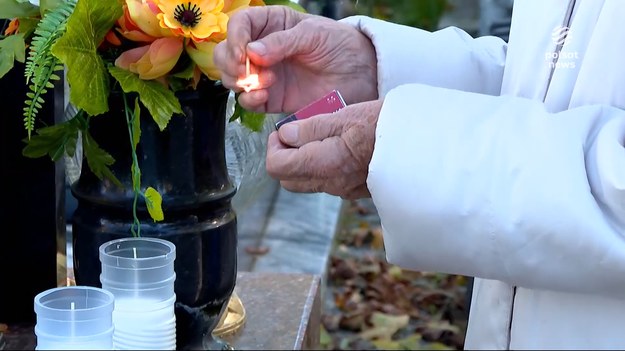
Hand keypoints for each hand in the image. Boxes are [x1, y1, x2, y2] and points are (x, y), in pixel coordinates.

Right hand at [213, 6, 377, 113]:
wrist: (360, 75)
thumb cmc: (339, 45)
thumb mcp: (313, 34)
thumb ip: (282, 42)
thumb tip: (251, 52)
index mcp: (272, 24)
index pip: (239, 24)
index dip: (235, 37)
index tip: (243, 52)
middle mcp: (262, 49)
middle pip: (225, 53)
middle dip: (230, 63)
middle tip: (247, 71)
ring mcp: (265, 74)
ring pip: (231, 78)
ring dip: (239, 81)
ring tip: (264, 82)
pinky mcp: (272, 98)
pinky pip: (248, 101)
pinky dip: (249, 99)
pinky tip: (263, 95)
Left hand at [265, 99, 382, 198]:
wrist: (422, 142)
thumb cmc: (385, 124)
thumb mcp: (344, 116)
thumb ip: (310, 128)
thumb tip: (284, 134)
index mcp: (324, 164)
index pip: (277, 167)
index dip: (273, 147)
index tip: (283, 129)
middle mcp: (332, 183)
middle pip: (288, 180)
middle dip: (285, 156)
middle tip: (297, 132)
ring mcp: (345, 189)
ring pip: (308, 182)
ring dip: (304, 161)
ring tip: (320, 136)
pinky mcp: (357, 190)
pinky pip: (328, 182)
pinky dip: (322, 166)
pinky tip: (338, 146)